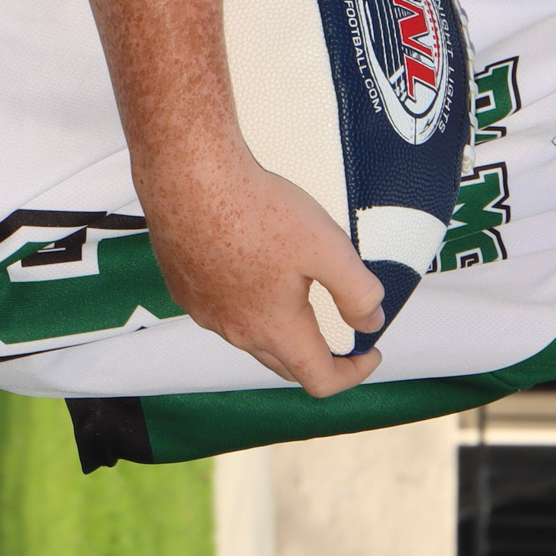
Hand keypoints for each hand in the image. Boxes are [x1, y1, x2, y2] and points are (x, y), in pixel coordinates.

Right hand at [140, 146, 384, 397]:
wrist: (190, 177)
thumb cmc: (254, 209)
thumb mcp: (327, 247)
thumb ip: (357, 292)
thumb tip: (371, 322)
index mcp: (273, 328)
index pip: (318, 379)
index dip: (353, 373)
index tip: (369, 352)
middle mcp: (235, 330)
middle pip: (285, 364)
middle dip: (318, 356)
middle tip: (341, 331)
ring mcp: (205, 312)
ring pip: (250, 337)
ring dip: (280, 328)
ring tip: (297, 292)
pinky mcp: (184, 289)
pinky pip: (222, 312)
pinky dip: (246, 305)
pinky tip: (253, 269)